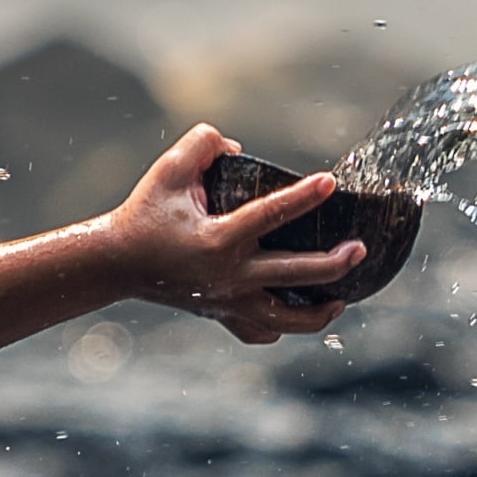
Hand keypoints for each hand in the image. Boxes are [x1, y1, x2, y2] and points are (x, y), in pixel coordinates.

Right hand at [114, 124, 372, 343]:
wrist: (116, 264)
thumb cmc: (144, 215)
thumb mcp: (168, 171)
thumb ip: (202, 144)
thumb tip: (236, 145)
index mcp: (219, 239)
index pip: (272, 215)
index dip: (304, 196)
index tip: (331, 182)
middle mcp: (230, 275)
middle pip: (296, 274)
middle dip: (334, 263)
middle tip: (360, 248)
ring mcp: (228, 301)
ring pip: (285, 319)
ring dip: (319, 311)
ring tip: (342, 298)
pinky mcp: (222, 314)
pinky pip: (260, 332)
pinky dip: (282, 327)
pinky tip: (298, 312)